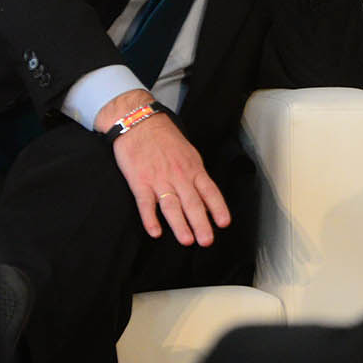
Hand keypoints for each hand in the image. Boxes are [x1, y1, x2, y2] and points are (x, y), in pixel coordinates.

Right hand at [98, 90, 230, 244]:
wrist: (138, 122)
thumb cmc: (164, 137)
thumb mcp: (188, 152)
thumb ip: (196, 174)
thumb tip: (206, 194)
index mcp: (192, 167)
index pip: (209, 191)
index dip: (217, 208)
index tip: (224, 223)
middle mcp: (178, 175)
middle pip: (192, 203)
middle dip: (201, 223)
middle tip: (206, 240)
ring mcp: (158, 179)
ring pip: (172, 206)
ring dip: (180, 224)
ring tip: (187, 240)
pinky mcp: (139, 181)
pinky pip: (146, 204)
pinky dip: (150, 219)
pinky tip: (155, 231)